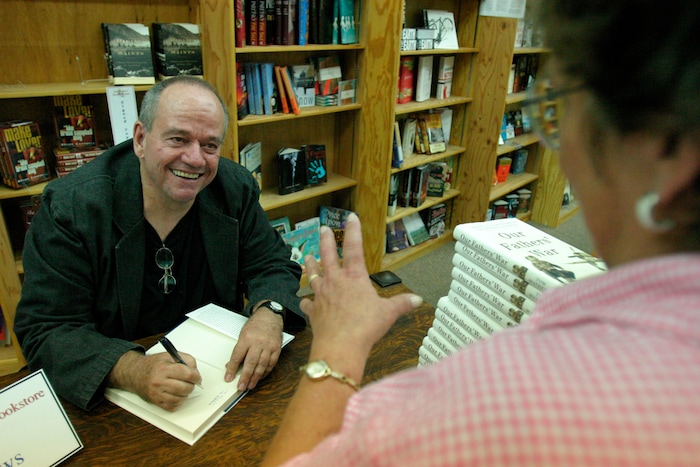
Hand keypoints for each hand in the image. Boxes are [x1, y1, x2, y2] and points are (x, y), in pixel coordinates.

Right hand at [107, 350, 201, 411]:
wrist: (135, 373)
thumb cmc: (153, 364)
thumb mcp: (170, 355)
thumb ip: (187, 360)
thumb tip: (196, 372)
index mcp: (164, 368)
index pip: (187, 374)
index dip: (196, 376)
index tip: (197, 377)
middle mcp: (159, 382)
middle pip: (185, 388)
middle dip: (191, 385)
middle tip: (190, 382)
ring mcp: (157, 393)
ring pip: (180, 398)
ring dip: (185, 394)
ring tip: (182, 387)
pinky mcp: (156, 402)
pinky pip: (173, 406)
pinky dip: (178, 401)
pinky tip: (176, 394)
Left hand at [225, 308, 282, 390]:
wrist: (269, 317)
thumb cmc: (254, 326)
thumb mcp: (243, 335)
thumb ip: (238, 350)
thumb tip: (231, 366)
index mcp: (247, 338)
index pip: (237, 356)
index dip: (232, 368)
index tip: (228, 378)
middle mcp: (258, 342)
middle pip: (250, 363)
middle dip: (245, 377)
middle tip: (241, 387)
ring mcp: (269, 346)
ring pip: (262, 365)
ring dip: (256, 377)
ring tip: (250, 386)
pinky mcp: (277, 349)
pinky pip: (271, 363)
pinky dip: (265, 372)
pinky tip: (260, 377)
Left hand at [302, 213, 421, 361]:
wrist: (340, 345)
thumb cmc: (365, 326)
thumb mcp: (388, 313)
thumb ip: (402, 304)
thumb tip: (417, 299)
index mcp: (354, 277)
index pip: (354, 248)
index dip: (353, 231)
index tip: (350, 217)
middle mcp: (335, 281)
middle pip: (328, 255)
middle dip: (326, 240)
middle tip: (324, 228)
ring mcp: (321, 295)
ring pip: (313, 275)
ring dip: (311, 265)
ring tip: (308, 256)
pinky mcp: (313, 311)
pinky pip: (307, 302)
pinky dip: (306, 300)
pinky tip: (305, 300)